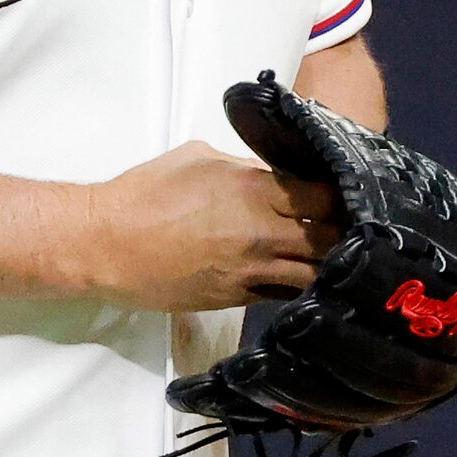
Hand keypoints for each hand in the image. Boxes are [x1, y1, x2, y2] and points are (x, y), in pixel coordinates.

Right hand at [77, 143, 342, 311]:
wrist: (105, 244)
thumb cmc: (145, 193)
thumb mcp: (199, 158)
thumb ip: (245, 166)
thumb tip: (271, 175)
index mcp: (254, 190)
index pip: (326, 196)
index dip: (343, 195)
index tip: (347, 193)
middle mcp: (262, 233)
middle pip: (332, 238)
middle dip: (345, 232)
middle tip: (351, 227)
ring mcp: (252, 270)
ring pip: (316, 273)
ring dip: (327, 264)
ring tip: (334, 256)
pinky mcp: (237, 297)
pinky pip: (285, 293)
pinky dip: (298, 284)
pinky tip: (303, 276)